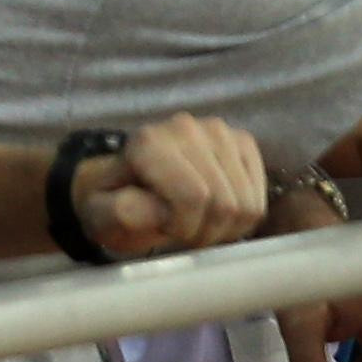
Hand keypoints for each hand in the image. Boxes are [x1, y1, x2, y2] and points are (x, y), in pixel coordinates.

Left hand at [67, 118, 271, 260]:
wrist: (131, 183)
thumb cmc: (116, 202)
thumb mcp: (102, 215)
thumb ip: (120, 212)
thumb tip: (157, 210)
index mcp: (149, 143)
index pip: (193, 197)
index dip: (185, 227)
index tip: (166, 231)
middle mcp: (187, 127)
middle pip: (224, 203)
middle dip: (206, 231)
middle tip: (184, 233)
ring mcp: (220, 131)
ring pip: (246, 204)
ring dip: (225, 228)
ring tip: (200, 223)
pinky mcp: (243, 142)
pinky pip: (259, 198)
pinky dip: (242, 218)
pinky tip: (218, 213)